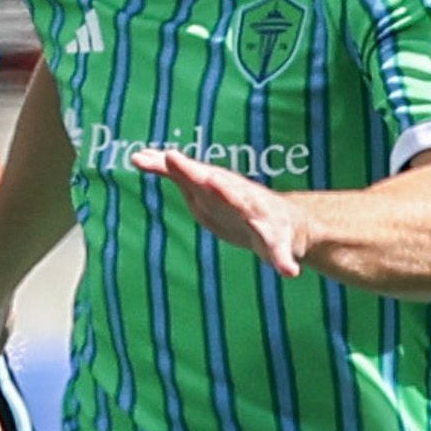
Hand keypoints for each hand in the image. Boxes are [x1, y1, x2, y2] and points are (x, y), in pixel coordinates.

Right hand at [130, 145, 309, 277]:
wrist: (276, 219)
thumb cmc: (281, 234)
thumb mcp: (280, 247)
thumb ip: (281, 258)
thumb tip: (291, 272)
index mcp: (247, 203)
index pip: (233, 194)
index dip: (220, 188)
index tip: (207, 178)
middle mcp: (228, 189)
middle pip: (206, 178)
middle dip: (189, 170)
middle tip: (169, 158)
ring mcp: (213, 186)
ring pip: (188, 172)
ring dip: (167, 164)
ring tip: (140, 158)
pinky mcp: (200, 190)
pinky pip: (178, 175)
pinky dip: (161, 167)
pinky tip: (139, 159)